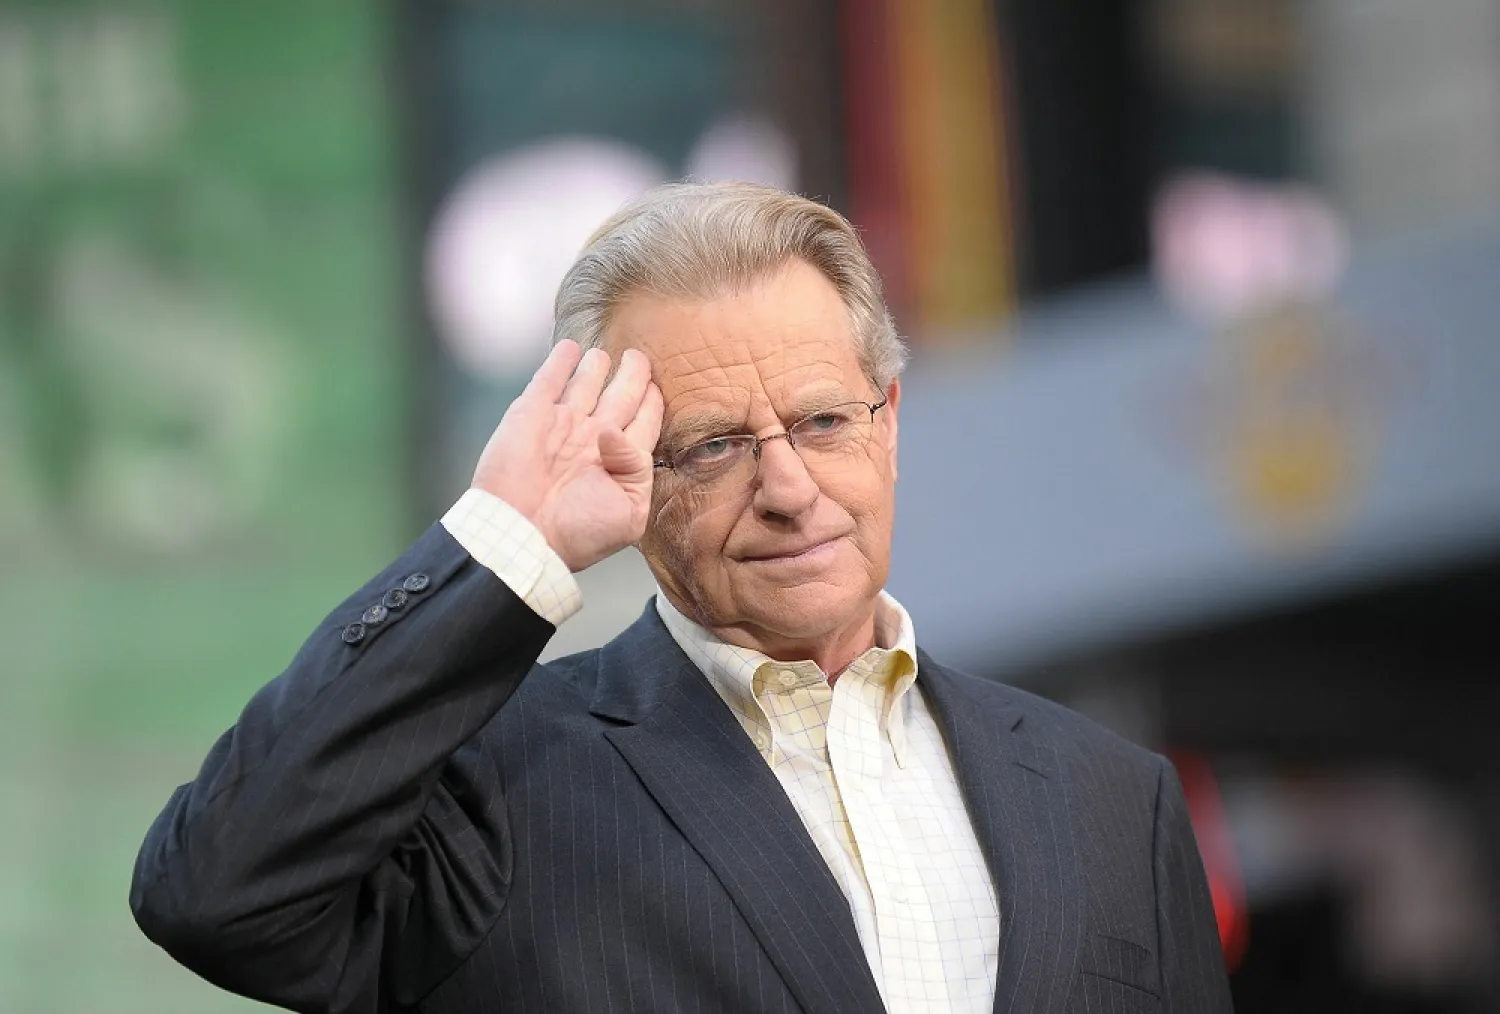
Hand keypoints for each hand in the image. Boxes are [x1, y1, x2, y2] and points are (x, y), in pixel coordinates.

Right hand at [471, 341, 663, 572]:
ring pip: (586, 383)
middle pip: (620, 396)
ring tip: (607, 353)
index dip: (652, 404)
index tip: (658, 389)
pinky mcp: (532, 413)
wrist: (522, 535)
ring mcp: (562, 423)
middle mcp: (591, 439)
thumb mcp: (629, 513)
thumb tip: (615, 431)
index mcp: (618, 463)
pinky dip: (560, 361)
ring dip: (597, 366)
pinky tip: (570, 347)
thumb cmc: (577, 533)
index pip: (642, 423)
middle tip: (639, 357)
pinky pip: (549, 379)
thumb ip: (637, 469)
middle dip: (632, 376)